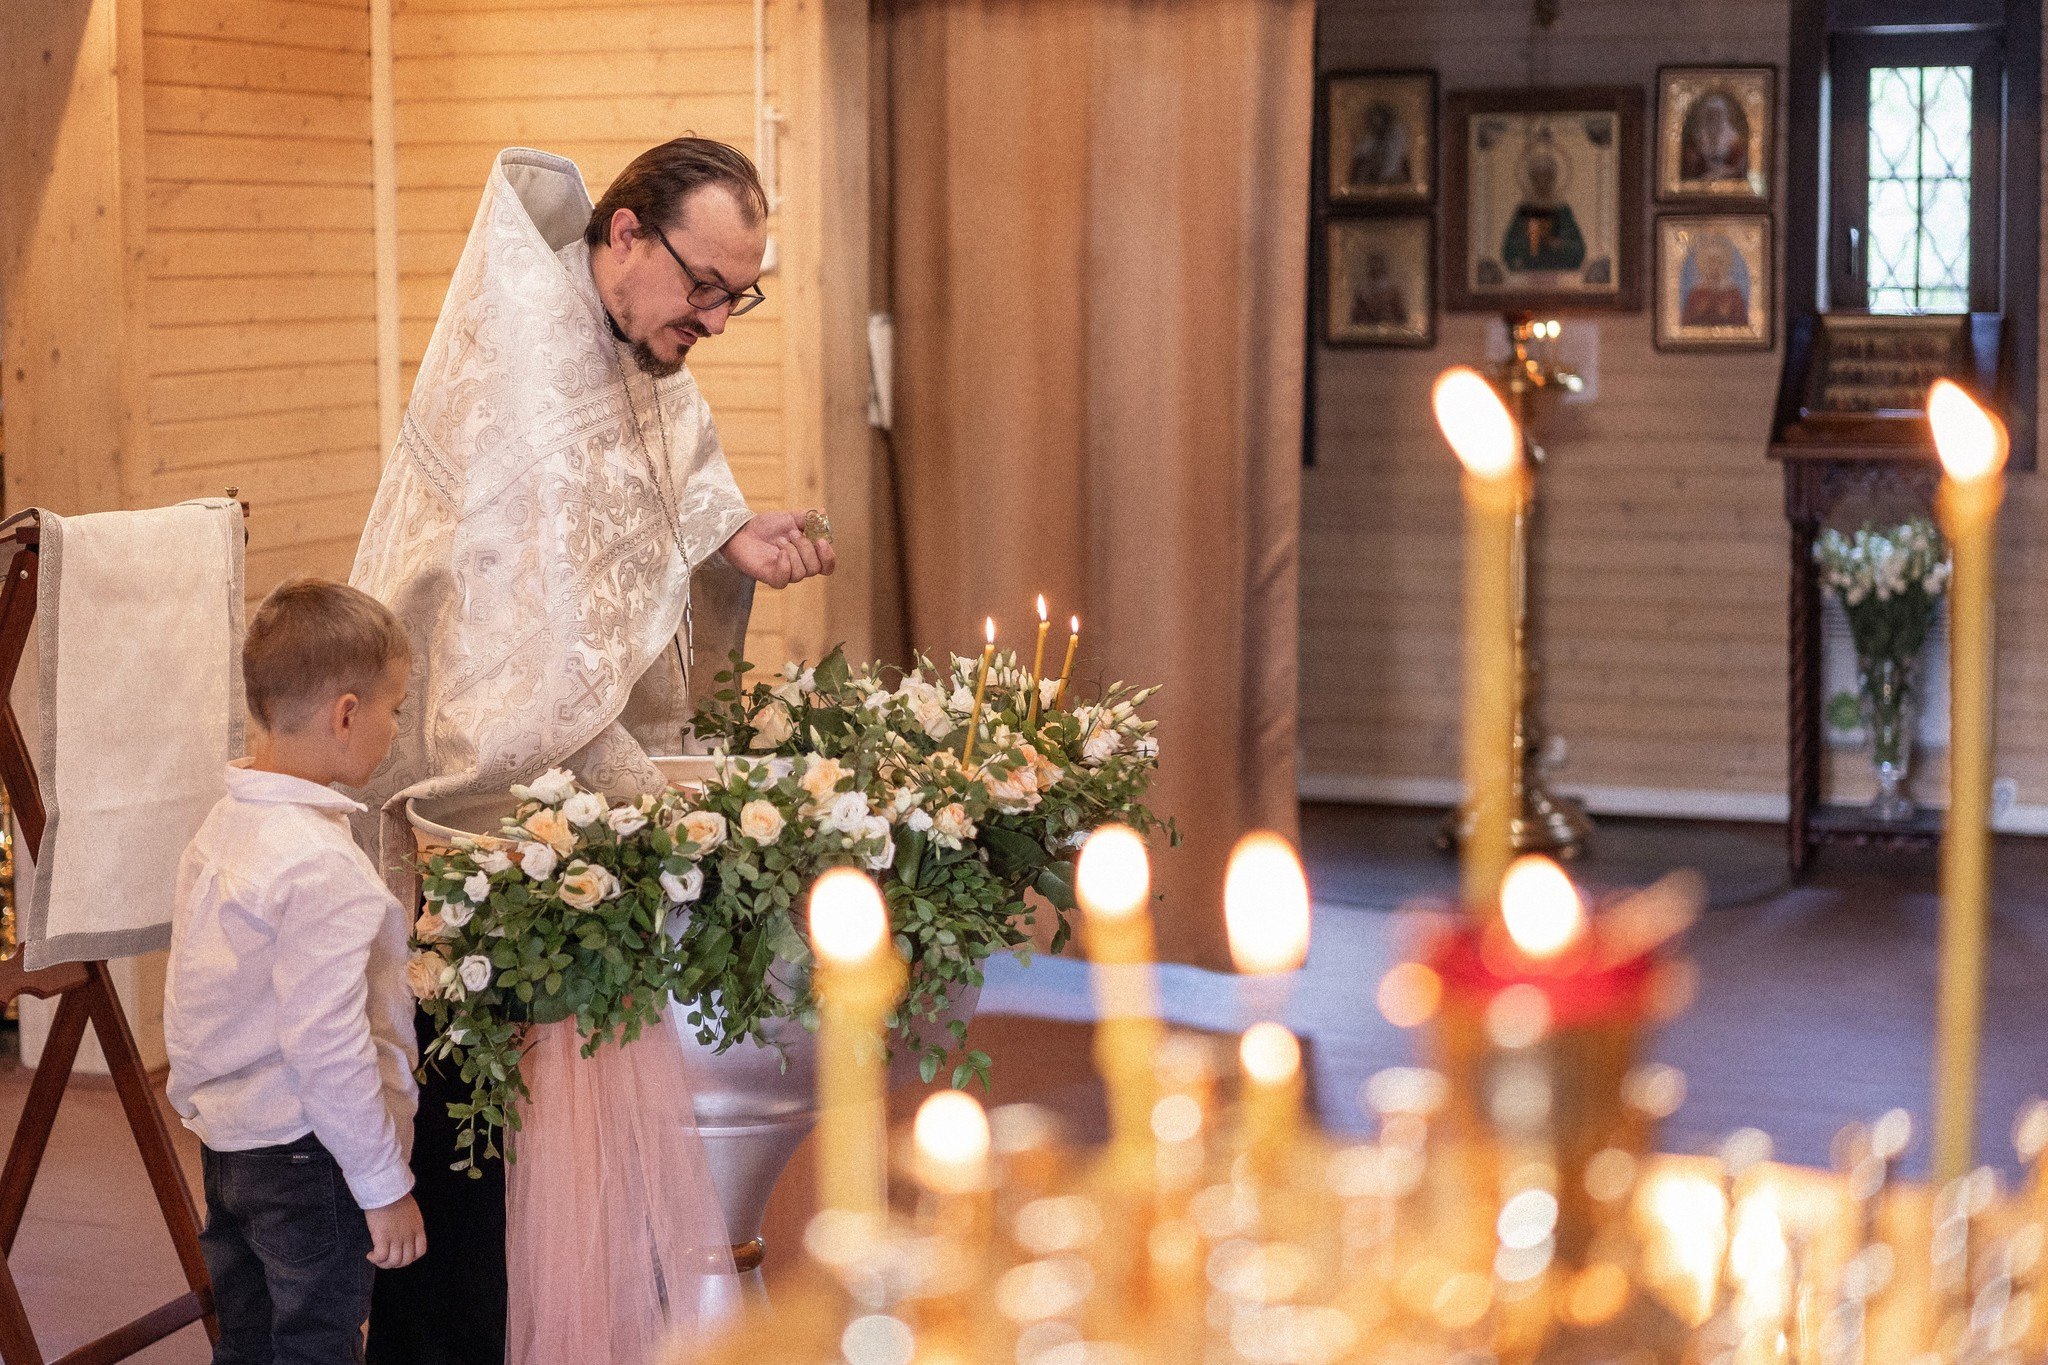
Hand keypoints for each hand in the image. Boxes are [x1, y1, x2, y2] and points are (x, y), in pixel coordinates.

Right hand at [365, 1192, 426, 1268]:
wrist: (386, 1188)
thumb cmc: (394, 1195)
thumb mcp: (410, 1210)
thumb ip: (409, 1223)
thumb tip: (401, 1230)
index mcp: (417, 1228)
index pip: (420, 1251)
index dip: (409, 1258)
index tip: (399, 1255)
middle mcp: (409, 1235)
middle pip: (406, 1260)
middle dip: (395, 1264)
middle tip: (385, 1258)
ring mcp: (397, 1237)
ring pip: (394, 1261)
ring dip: (383, 1264)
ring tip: (376, 1257)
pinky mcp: (383, 1236)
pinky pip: (381, 1256)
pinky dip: (375, 1259)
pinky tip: (370, 1254)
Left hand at [723, 510, 837, 588]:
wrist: (743, 529)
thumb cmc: (766, 526)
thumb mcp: (790, 517)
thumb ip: (808, 517)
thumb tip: (823, 512)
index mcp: (807, 555)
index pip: (827, 566)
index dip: (828, 556)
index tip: (820, 541)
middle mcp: (799, 567)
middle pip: (815, 568)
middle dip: (805, 547)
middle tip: (791, 534)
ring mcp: (785, 574)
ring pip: (800, 572)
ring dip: (792, 552)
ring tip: (779, 540)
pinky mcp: (771, 578)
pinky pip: (784, 580)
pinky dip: (784, 565)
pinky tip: (778, 552)